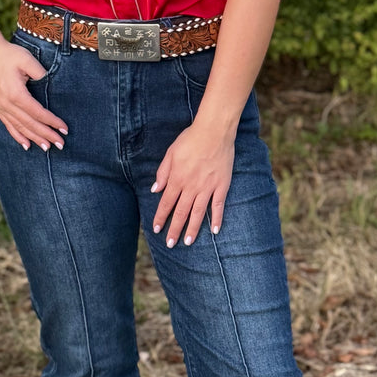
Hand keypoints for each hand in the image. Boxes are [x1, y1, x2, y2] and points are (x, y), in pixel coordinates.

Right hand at [0, 28, 66, 150]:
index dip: (52, 122)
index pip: (38, 113)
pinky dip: (18, 136)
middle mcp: (7, 104)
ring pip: (20, 128)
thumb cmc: (10, 54)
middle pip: (30, 124)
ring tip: (47, 148)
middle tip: (61, 144)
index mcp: (16, 94)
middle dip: (47, 135)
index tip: (64, 129)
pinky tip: (26, 145)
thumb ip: (41, 73)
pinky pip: (9, 126)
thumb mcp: (27, 60)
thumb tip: (52, 87)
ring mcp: (1, 107)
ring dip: (35, 139)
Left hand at [151, 120, 234, 247]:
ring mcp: (207, 188)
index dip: (160, 217)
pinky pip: (218, 206)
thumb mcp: (171, 153)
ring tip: (188, 242)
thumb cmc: (190, 139)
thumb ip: (163, 173)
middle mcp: (191, 187)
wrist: (214, 132)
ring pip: (198, 213)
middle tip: (170, 244)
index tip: (156, 229)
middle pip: (181, 212)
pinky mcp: (221, 186)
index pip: (166, 203)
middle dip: (174, 229)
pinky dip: (217, 219)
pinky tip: (215, 231)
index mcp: (177, 179)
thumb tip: (155, 190)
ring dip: (192, 229)